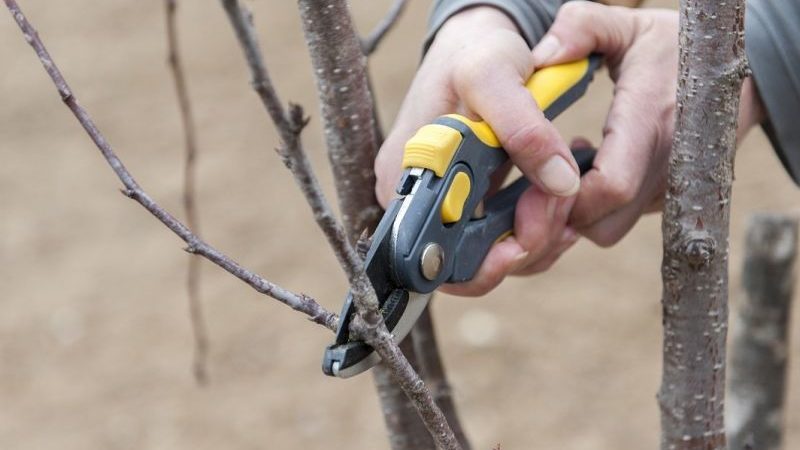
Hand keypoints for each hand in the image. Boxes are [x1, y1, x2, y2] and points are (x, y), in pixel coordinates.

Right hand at [375, 7, 584, 295]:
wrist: (480, 42)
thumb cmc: (474, 52)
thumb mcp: (492, 74)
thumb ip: (522, 127)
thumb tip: (559, 181)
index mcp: (408, 177)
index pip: (433, 255)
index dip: (481, 262)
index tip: (522, 243)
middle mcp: (421, 200)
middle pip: (467, 264)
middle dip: (522, 246)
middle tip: (558, 206)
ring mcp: (449, 203)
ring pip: (492, 255)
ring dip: (538, 236)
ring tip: (564, 196)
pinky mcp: (475, 201)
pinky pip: (505, 235)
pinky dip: (538, 226)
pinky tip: (557, 200)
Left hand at [531, 2, 763, 245]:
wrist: (745, 70)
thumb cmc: (677, 46)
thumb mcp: (628, 25)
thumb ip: (581, 26)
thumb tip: (542, 56)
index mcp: (651, 120)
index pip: (611, 186)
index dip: (566, 195)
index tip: (539, 175)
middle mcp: (667, 163)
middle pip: (604, 225)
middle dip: (562, 213)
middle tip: (542, 177)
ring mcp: (672, 186)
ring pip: (613, 229)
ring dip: (579, 211)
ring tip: (570, 166)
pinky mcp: (670, 197)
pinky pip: (626, 219)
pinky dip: (600, 207)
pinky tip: (593, 167)